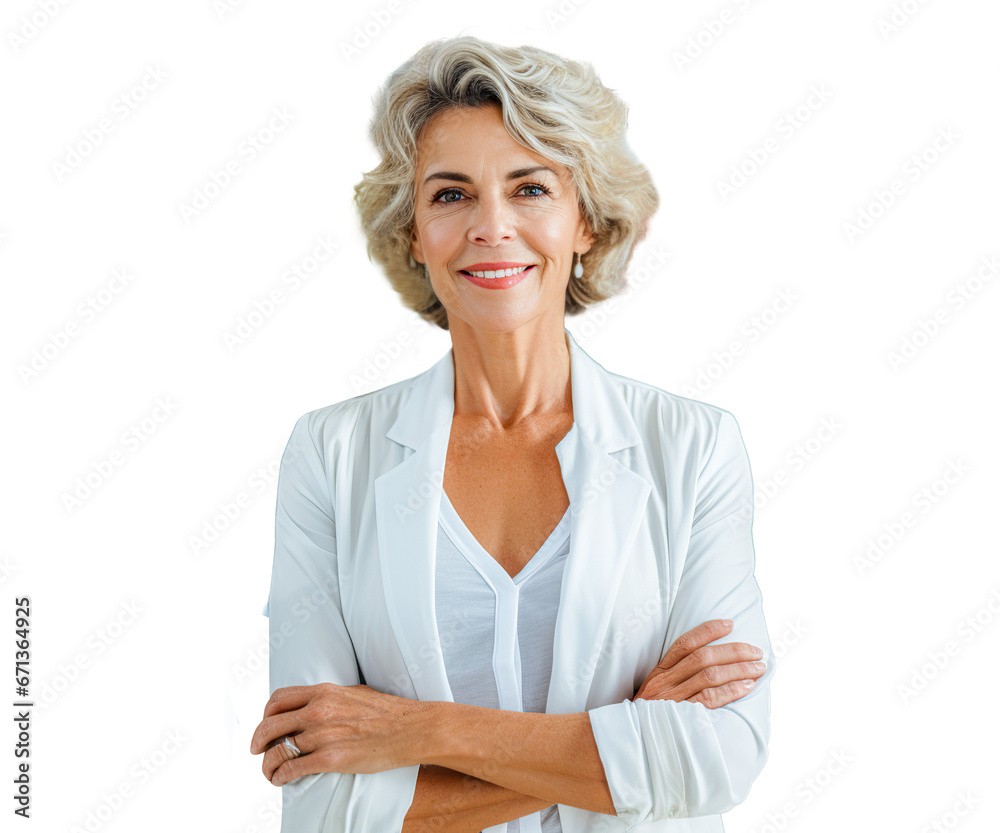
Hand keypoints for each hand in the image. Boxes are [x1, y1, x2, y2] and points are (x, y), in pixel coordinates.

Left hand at [249, 683, 422, 785]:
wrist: (411, 729)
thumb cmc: (388, 712)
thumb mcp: (354, 692)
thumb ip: (330, 698)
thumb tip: (314, 704)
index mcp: (324, 692)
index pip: (278, 699)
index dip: (265, 714)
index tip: (265, 725)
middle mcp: (319, 710)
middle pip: (271, 725)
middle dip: (258, 741)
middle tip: (256, 750)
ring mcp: (324, 735)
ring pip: (278, 750)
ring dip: (268, 764)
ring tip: (270, 771)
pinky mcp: (331, 758)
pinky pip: (293, 769)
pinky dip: (280, 777)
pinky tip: (281, 780)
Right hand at [632, 619, 765, 708]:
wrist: (634, 742)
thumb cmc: (651, 716)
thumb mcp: (655, 692)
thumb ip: (675, 678)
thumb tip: (710, 662)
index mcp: (659, 672)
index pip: (684, 643)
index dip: (708, 631)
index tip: (730, 624)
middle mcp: (665, 682)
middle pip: (703, 657)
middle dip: (734, 651)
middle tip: (757, 652)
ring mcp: (674, 699)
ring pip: (710, 676)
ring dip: (739, 670)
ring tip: (759, 668)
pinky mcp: (684, 717)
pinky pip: (711, 699)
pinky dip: (732, 690)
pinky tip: (748, 687)